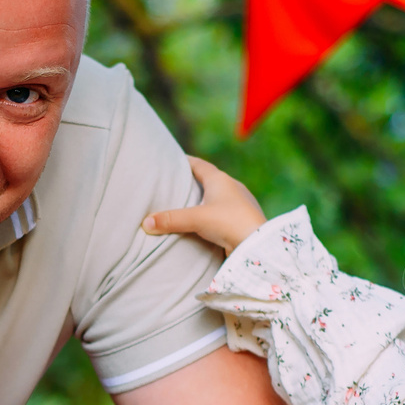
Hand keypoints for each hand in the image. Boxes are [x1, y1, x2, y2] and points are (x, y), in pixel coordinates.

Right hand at [142, 157, 268, 253]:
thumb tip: (145, 223)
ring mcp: (241, 204)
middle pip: (209, 180)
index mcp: (220, 180)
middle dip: (194, 182)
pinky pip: (225, 213)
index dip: (185, 161)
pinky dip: (214, 215)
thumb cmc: (229, 223)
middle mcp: (233, 188)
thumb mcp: (195, 219)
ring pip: (219, 197)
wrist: (259, 245)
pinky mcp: (244, 220)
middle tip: (176, 183)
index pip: (199, 165)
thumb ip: (170, 220)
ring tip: (189, 205)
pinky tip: (207, 224)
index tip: (172, 159)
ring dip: (205, 200)